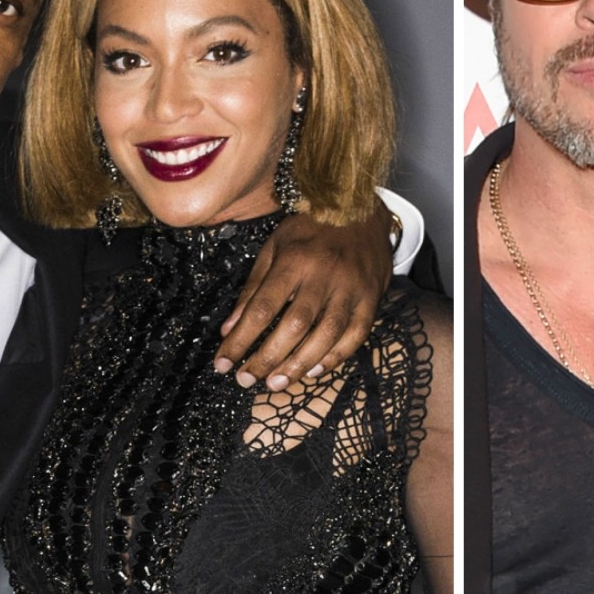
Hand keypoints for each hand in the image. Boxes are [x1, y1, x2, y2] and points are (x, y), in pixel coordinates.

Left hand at [213, 202, 394, 390]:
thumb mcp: (274, 247)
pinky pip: (356, 334)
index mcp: (295, 260)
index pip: (262, 307)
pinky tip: (314, 371)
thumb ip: (253, 288)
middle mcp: (324, 276)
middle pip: (294, 325)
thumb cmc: (310, 229)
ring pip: (327, 334)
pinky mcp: (372, 299)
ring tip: (276, 384)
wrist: (360, 209)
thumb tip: (230, 328)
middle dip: (267, 358)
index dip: (240, 340)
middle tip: (246, 380)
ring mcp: (352, 289)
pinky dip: (336, 357)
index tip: (222, 363)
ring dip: (299, 364)